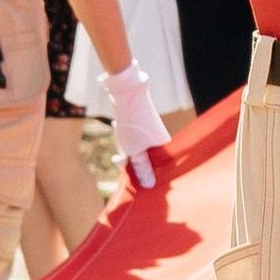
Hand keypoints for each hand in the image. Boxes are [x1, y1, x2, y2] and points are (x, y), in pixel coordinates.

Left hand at [85, 60, 171, 186]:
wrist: (126, 93)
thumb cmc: (132, 124)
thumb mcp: (135, 151)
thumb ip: (142, 168)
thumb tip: (151, 186)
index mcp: (163, 147)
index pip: (154, 169)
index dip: (140, 174)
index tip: (127, 174)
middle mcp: (160, 139)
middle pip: (144, 159)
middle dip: (129, 160)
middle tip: (118, 159)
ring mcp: (151, 130)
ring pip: (136, 148)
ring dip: (125, 147)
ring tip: (118, 138)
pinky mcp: (142, 123)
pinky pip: (133, 137)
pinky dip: (124, 136)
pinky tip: (116, 125)